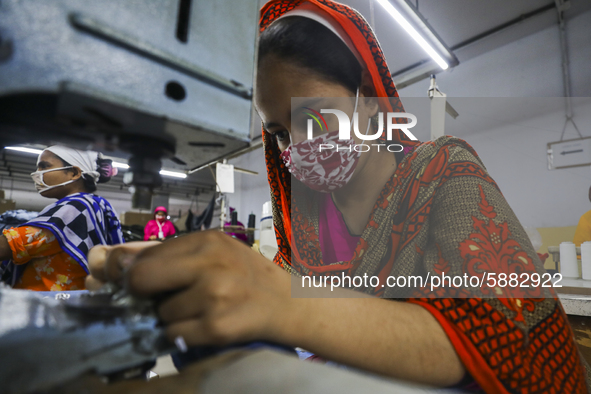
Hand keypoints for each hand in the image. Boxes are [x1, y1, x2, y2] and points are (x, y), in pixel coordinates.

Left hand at [88, 231, 291, 345]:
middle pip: (141, 279)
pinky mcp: (216, 327)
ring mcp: (213, 297)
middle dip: (142, 294)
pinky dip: (183, 334)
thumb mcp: (216, 251)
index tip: (132, 281)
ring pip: (160, 314)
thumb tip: (117, 264)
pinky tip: (203, 325)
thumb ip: (173, 253)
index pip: (144, 256)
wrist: (288, 303)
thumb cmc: (246, 275)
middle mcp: (209, 265)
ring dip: (171, 317)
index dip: (131, 272)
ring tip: (199, 310)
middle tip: (159, 298)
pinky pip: (174, 335)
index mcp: (206, 241)